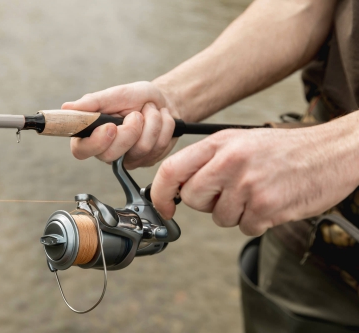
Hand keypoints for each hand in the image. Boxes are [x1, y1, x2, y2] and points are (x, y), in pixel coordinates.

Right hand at [62, 81, 178, 168]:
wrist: (164, 100)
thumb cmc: (137, 97)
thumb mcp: (117, 93)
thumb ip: (94, 102)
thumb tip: (66, 108)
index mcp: (92, 134)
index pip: (81, 150)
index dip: (95, 142)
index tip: (110, 127)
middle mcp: (107, 150)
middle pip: (112, 154)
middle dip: (130, 131)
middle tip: (137, 114)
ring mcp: (128, 159)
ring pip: (140, 150)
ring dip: (151, 123)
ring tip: (150, 111)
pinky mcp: (147, 160)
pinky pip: (158, 149)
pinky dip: (164, 128)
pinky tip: (161, 120)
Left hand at [151, 119, 358, 235]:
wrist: (331, 153)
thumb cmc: (283, 149)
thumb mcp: (239, 141)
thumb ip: (207, 160)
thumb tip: (177, 187)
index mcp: (219, 143)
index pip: (172, 169)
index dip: (159, 192)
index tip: (163, 206)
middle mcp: (230, 162)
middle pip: (192, 198)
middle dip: (206, 202)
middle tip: (228, 192)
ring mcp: (248, 186)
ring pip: (219, 217)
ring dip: (235, 212)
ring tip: (257, 191)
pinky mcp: (266, 208)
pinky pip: (244, 227)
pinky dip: (256, 220)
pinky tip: (270, 201)